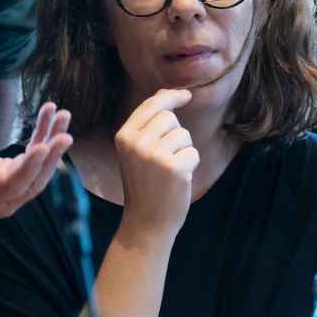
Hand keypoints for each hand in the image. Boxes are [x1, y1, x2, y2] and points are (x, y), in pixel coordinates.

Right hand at [0, 102, 72, 219]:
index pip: (12, 184)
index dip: (28, 168)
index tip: (43, 147)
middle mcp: (4, 197)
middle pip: (34, 179)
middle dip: (51, 156)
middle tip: (65, 134)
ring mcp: (13, 188)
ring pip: (39, 168)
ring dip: (53, 142)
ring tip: (63, 116)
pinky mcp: (16, 174)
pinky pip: (34, 156)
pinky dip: (44, 136)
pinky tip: (51, 117)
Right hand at [114, 89, 198, 240]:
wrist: (146, 223)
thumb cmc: (144, 185)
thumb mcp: (136, 152)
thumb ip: (147, 125)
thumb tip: (166, 94)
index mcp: (123, 136)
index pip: (151, 105)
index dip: (171, 97)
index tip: (187, 95)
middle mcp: (136, 142)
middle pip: (169, 117)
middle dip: (176, 133)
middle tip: (166, 158)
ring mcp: (154, 155)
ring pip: (184, 135)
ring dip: (184, 150)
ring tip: (170, 171)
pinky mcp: (174, 167)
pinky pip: (193, 153)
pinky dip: (191, 165)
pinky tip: (178, 180)